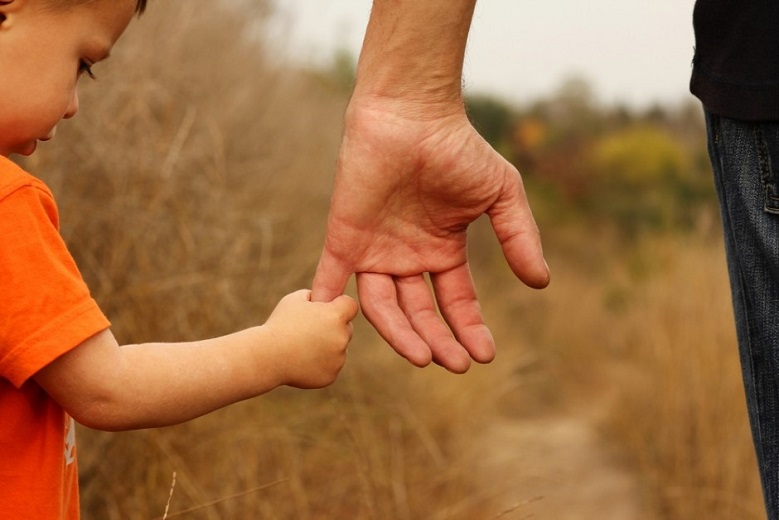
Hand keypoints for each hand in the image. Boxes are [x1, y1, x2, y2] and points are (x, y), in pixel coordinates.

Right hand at [264, 289, 357, 388]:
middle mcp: (341, 337)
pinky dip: (320, 364)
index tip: (327, 309)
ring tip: (303, 347)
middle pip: (347, 328)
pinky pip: (331, 366)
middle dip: (333, 327)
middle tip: (310, 330)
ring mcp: (338, 359)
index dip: (339, 305)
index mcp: (335, 316)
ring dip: (327, 347)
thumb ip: (315, 296)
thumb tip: (324, 299)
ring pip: (339, 349)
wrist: (267, 356)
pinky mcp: (331, 375)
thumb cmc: (280, 324)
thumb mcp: (295, 300)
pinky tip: (302, 361)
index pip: (351, 306)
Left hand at [312, 99, 548, 373]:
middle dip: (438, 340)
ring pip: (382, 306)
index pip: (455, 301)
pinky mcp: (345, 237)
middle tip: (455, 365)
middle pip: (419, 312)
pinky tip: (334, 326)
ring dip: (400, 334)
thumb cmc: (458, 148)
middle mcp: (407, 257)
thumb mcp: (501, 195)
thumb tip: (541, 282)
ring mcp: (374, 249)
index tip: (485, 356)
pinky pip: (331, 277)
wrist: (412, 115)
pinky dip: (328, 301)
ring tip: (423, 357)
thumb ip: (518, 237)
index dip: (469, 329)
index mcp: (441, 250)